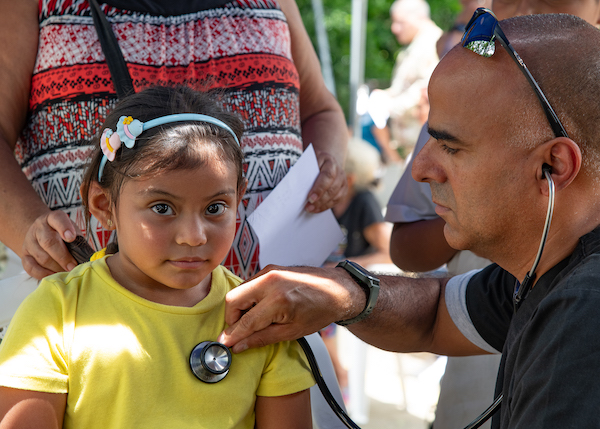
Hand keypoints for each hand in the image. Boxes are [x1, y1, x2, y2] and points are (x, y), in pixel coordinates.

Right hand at [21, 210, 79, 278]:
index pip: (57, 219)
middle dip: (63, 256)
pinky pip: (31, 268)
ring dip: (56, 267)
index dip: (64, 228)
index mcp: (52, 218)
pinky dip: (44, 274)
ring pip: (41, 257)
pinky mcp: (24, 256)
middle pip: (48, 242)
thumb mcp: (72, 231)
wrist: (42, 234)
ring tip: (67, 272)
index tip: (71, 238)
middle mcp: (39, 228)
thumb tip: (86, 257)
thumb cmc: (63, 235)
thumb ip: (78, 241)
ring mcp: (29, 242)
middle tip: (73, 266)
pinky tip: (54, 275)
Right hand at [218, 265, 360, 352]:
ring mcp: (269, 271)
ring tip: (254, 321)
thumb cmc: (320, 311)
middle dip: (231, 318)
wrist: (337, 290)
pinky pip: (249, 284)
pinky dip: (249, 297)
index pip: (245, 321)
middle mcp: (270, 281)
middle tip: (240, 332)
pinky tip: (262, 308)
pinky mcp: (270, 268)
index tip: (224, 344)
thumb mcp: (292, 332)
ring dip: (240, 307)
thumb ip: (262, 338)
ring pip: (239, 290)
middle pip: (232, 299)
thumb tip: (238, 346)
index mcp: (278, 300)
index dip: (232, 335)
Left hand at [305, 150, 346, 212]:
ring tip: (311, 209)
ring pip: (336, 196)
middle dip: (320, 200)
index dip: (319, 188)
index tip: (310, 197)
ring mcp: (343, 181)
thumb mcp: (309, 162)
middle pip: (332, 188)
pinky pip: (337, 201)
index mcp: (330, 162)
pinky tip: (317, 209)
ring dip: (322, 205)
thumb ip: (306, 172)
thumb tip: (298, 186)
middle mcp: (339, 172)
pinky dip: (326, 206)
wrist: (326, 162)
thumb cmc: (315, 163)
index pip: (328, 176)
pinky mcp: (343, 190)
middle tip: (308, 207)